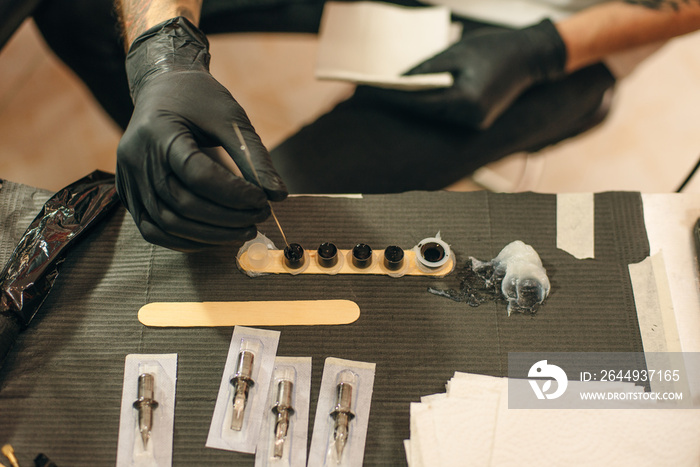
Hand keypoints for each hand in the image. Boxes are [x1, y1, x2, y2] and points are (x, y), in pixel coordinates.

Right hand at [117, 17, 286, 251]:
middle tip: (260, 216)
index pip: (198, 175)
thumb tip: (278, 196)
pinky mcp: (128, 194)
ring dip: (211, 235)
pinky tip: (215, 236)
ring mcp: (128, 179)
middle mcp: (136, 158)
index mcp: (159, 132)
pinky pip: (152, 230)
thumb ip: (254, 156)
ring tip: (245, 229)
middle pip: (182, 204)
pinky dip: (185, 240)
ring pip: (168, 223)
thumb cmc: (199, 98)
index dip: (233, 194)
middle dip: (227, 217)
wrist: (162, 87)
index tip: (263, 200)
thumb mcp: (231, 118)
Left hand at [358, 19, 566, 129]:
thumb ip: (427, 69)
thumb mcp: (457, 52)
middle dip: (399, 102)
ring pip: (434, 116)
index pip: (420, 101)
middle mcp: (471, 118)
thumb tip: (399, 79)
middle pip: (425, 113)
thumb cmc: (496, 49)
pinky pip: (446, 116)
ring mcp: (475, 124)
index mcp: (468, 100)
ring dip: (412, 106)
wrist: (531, 57)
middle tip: (373, 93)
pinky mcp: (477, 123)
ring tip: (387, 95)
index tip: (372, 91)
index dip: (394, 96)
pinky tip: (413, 98)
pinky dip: (429, 107)